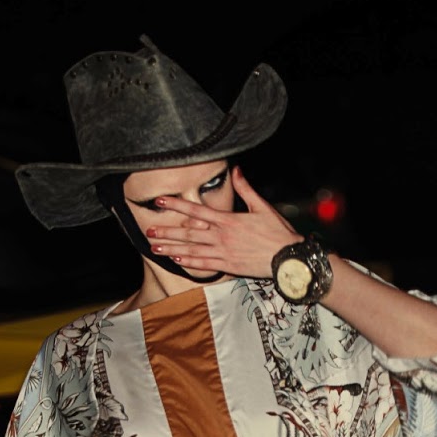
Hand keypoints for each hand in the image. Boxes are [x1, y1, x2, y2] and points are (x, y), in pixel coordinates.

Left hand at [145, 165, 299, 278]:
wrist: (288, 259)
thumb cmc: (277, 233)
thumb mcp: (262, 207)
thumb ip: (246, 189)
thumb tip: (236, 170)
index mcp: (228, 220)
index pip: (196, 211)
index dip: (176, 205)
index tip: (160, 202)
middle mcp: (222, 237)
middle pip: (188, 233)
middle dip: (167, 231)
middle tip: (148, 231)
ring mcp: (223, 253)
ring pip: (192, 250)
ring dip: (172, 248)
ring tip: (155, 248)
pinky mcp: (228, 266)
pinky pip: (204, 264)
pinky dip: (189, 262)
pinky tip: (176, 259)